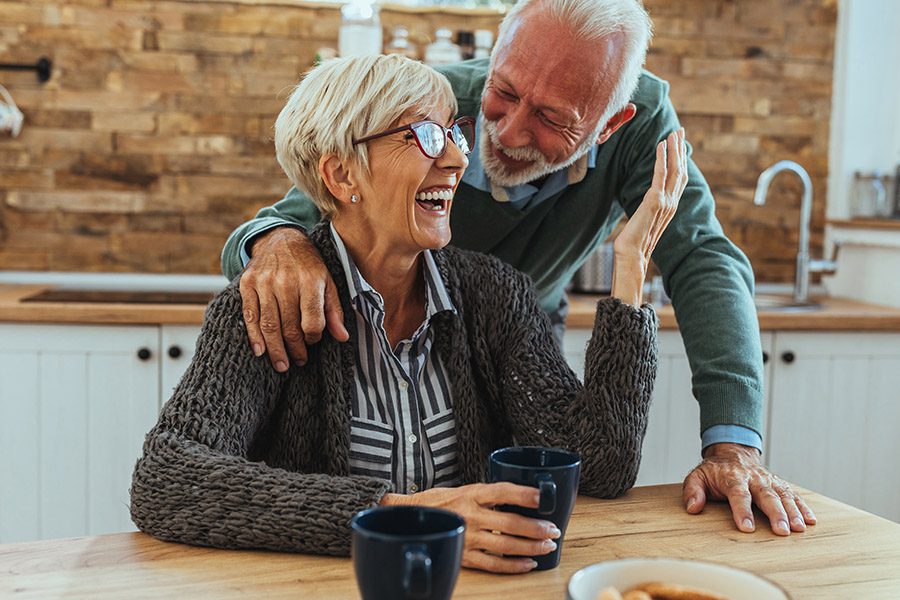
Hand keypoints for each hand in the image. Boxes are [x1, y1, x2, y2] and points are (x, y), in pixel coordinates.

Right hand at [239, 227, 348, 371]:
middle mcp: (286, 281)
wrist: (280, 239)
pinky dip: (254, 337)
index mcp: (310, 280)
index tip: (314, 342)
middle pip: (289, 326)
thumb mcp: (328, 282)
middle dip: (295, 349)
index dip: (314, 337)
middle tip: (299, 361)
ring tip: (282, 364)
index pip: (312, 320)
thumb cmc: (308, 265)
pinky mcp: (248, 283)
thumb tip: (342, 336)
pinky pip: (250, 316)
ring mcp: (264, 282)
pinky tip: (260, 351)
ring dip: (275, 350)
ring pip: (269, 325)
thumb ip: (334, 310)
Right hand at [381, 483, 560, 572]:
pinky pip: (493, 564)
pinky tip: (528, 563)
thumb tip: (520, 498)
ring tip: (547, 546)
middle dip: (536, 527)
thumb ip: (486, 495)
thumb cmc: (436, 503)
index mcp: (470, 493)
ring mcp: (467, 537)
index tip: (544, 496)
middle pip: (510, 522)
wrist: (406, 519)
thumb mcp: (461, 489)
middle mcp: (470, 515)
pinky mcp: (464, 555)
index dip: (525, 494)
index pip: (502, 491)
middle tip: (554, 529)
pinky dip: (513, 565)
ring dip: (531, 546)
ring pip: (506, 545)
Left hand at [611, 128, 686, 306]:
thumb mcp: (643, 220)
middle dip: (680, 149)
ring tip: (673, 133)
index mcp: (670, 207)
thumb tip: (647, 202)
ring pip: (675, 170)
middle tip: (680, 131)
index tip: (678, 143)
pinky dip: (662, 158)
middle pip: (681, 170)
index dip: (680, 160)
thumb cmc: (633, 242)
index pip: (679, 178)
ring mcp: (666, 203)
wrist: (631, 256)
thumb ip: (649, 209)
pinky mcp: (655, 202)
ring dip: (674, 149)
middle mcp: (672, 203)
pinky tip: (660, 145)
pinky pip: (661, 175)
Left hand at [682, 443, 816, 535]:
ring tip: (799, 529)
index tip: (746, 528)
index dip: (742, 511)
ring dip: (793, 512)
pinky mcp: (779, 484)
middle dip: (775, 514)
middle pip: (766, 496)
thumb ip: (693, 490)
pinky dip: (803, 507)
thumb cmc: (714, 471)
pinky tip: (811, 521)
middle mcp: (754, 478)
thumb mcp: (697, 476)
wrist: (733, 453)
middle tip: (782, 531)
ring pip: (783, 495)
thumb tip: (693, 508)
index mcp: (733, 477)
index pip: (738, 494)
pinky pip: (793, 495)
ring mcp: (769, 480)